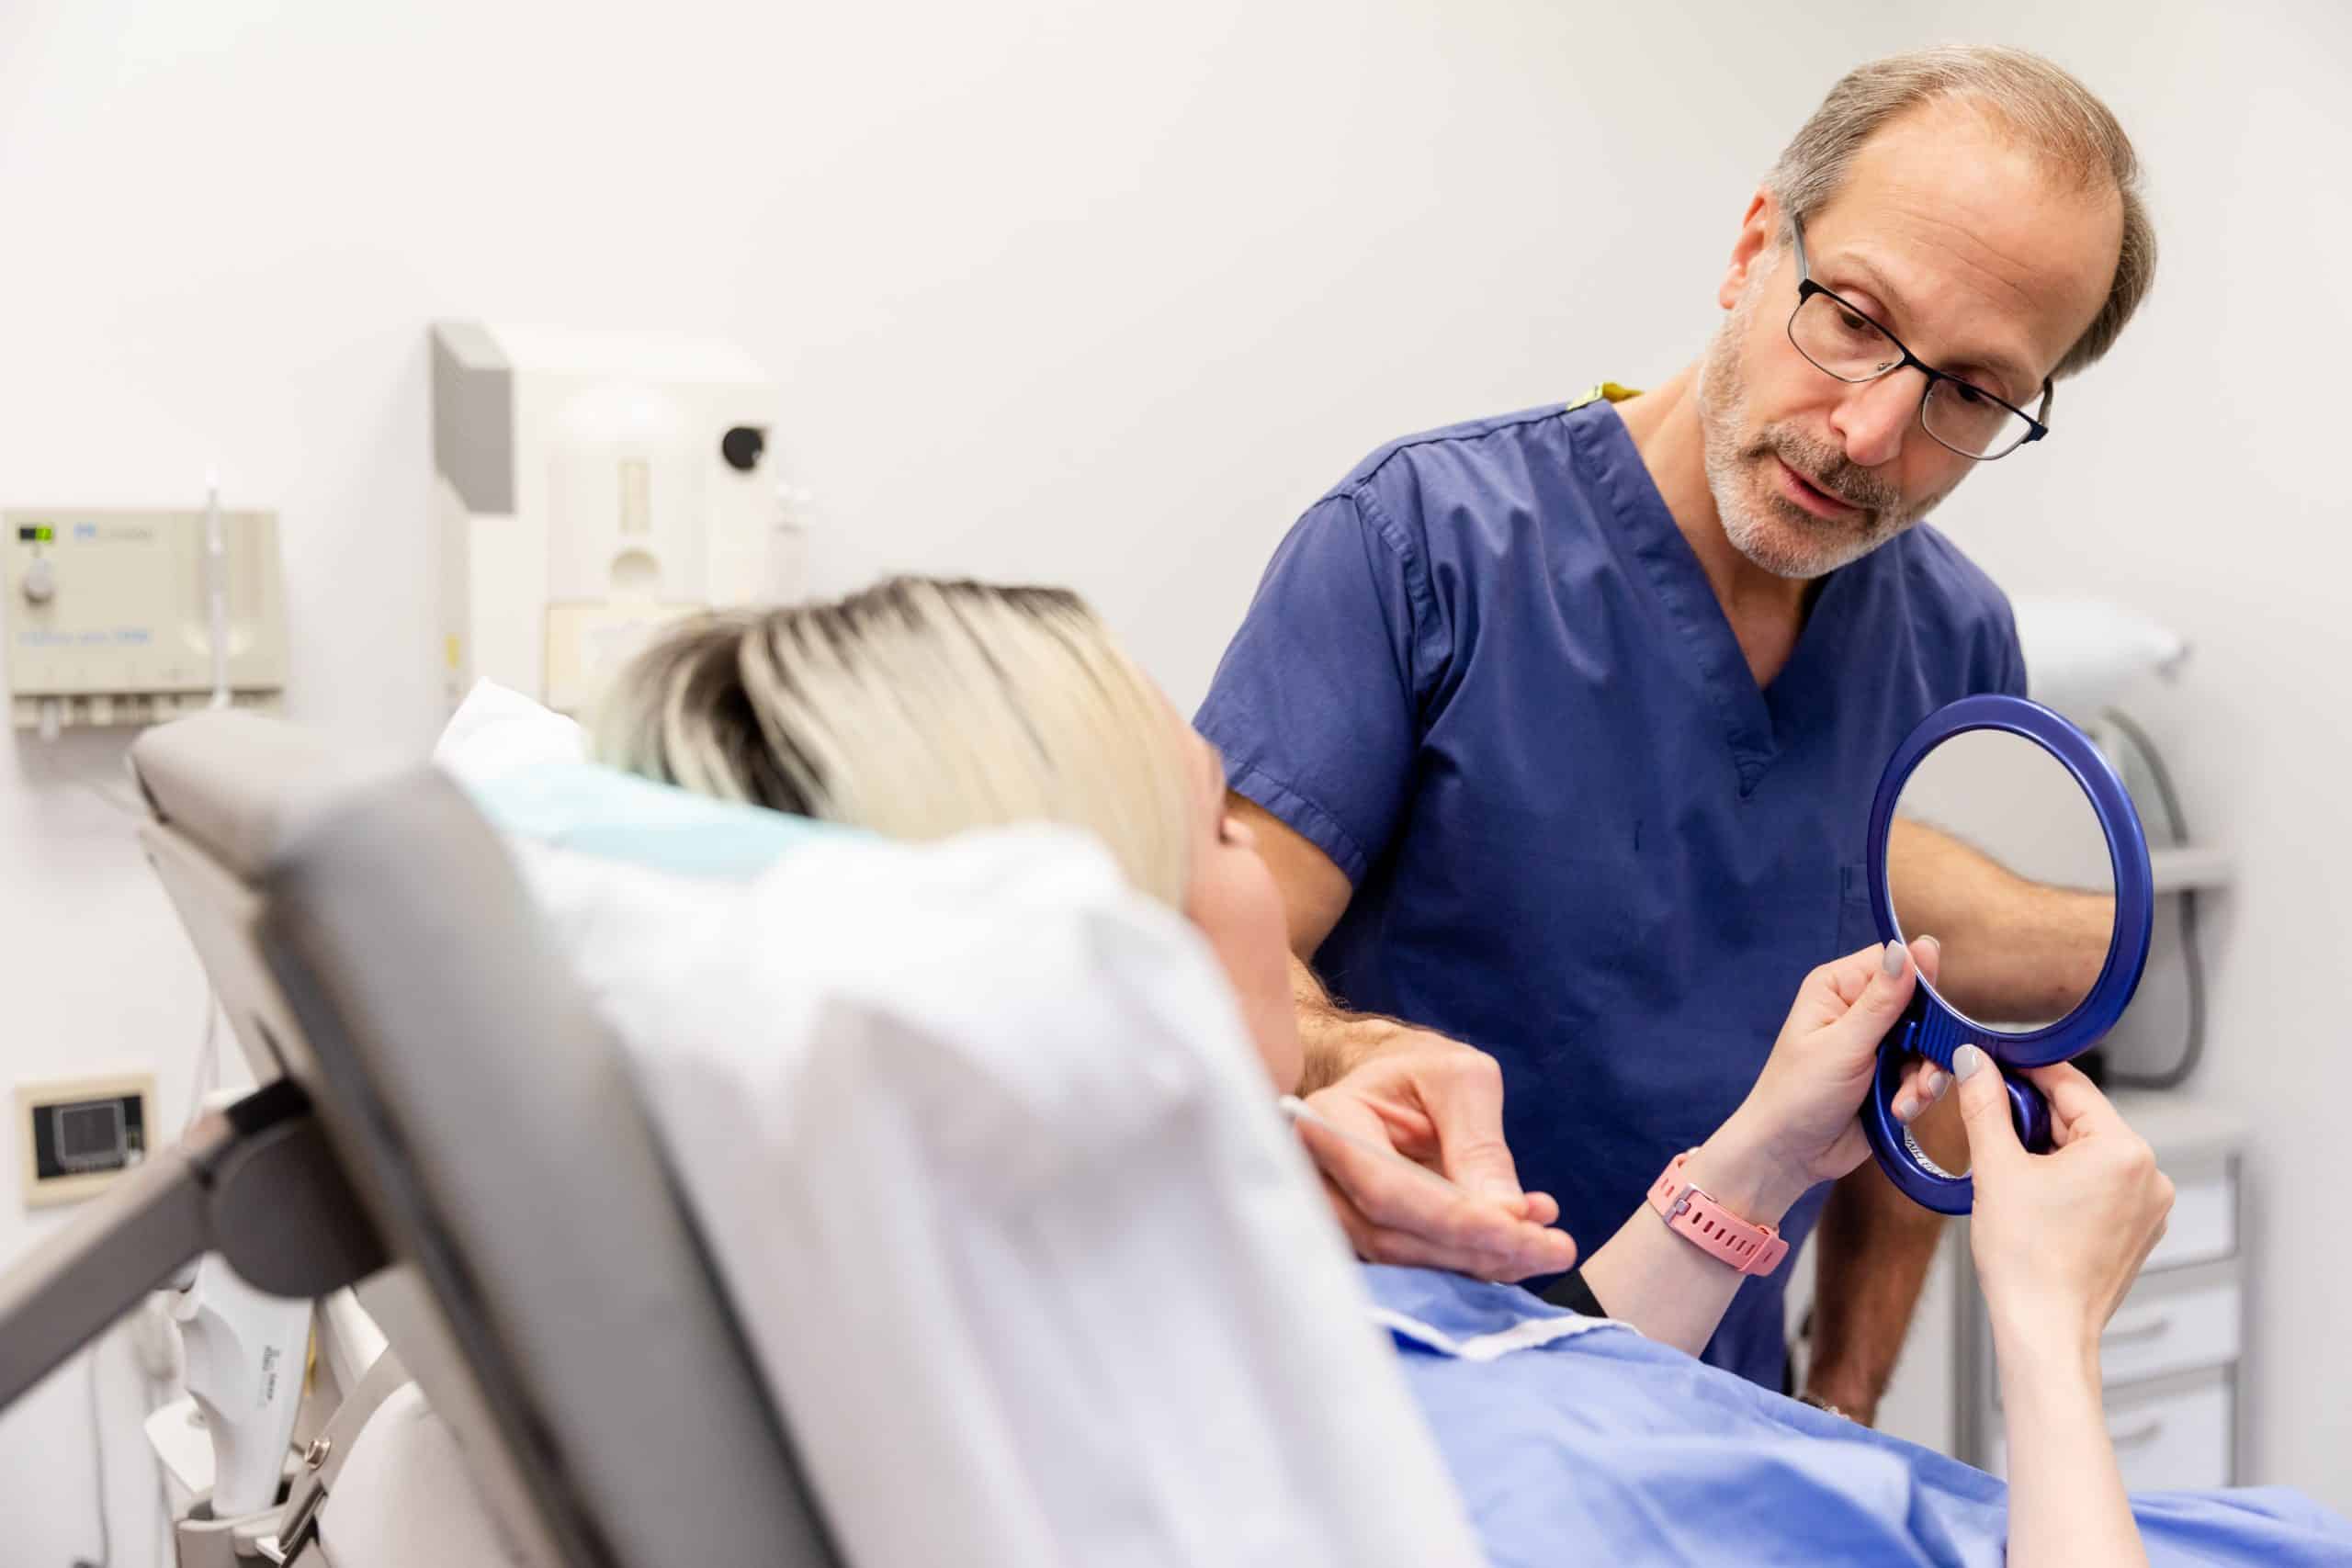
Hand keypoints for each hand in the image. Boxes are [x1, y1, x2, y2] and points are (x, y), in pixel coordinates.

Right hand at [1296, 1025, 1577, 1281]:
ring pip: (1403, 1261)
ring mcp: (1331, 1213)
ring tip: (1544, 1243)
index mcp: (1328, 1120)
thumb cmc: (1422, 1070)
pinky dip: (1470, 1263)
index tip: (1521, 1231)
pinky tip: (1517, 1247)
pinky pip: (1413, 1267)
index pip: (1386, 1188)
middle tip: (1553, 1248)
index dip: (1453, 1220)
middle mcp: (1316, 1175)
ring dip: (1480, 1262)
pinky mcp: (1360, 1238)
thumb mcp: (1462, 1080)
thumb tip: (1508, 1215)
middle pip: (1391, 1236)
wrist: (1392, 1083)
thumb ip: (1480, 1144)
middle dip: (1477, 1249)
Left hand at [1700, 937, 1950, 1218]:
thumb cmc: (1799, 1093)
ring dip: (1926, 1076)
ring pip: (1930, 1045)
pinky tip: (1900, 1112)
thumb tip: (1913, 948)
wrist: (1789, 1153)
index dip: (1923, 983)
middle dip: (1929, 1043)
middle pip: (1923, 1006)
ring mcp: (1879, 1044)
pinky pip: (1926, 1075)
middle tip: (1921, 1071)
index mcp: (1839, 986)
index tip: (1936, 1013)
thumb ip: (1882, 1001)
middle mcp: (1861, 1009)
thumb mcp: (1843, 1045)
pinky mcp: (1891, 1076)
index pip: (1896, 964)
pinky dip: (1919, 1095)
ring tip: (1906, 1101)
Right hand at [1953, 1049, 2172, 1366]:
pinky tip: (2034, 1202)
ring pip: (2089, 1152)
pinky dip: (2067, 1181)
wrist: (2044, 1330)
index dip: (2024, 1072)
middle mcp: (2150, 1174)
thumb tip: (1976, 1062)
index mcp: (2124, 1150)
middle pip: (2081, 1120)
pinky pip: (2100, 1184)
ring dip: (2048, 1151)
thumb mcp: (1996, 1168)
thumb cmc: (2027, 1262)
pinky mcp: (2139, 1229)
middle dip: (2033, 1120)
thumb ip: (1985, 1104)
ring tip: (2011, 1178)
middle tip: (1990, 1133)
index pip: (2071, 1084)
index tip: (1992, 1067)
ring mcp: (2149, 1205)